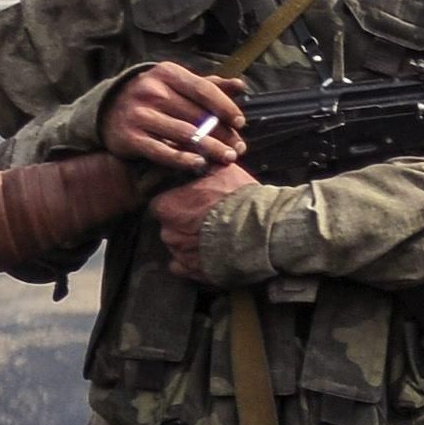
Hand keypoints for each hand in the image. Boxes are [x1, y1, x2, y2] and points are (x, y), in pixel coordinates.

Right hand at [103, 63, 247, 169]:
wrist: (108, 109)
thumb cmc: (153, 96)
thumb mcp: (177, 84)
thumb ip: (208, 86)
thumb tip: (240, 85)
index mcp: (166, 74)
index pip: (203, 89)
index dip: (225, 107)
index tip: (240, 123)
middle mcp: (151, 91)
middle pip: (197, 115)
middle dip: (222, 134)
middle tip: (239, 149)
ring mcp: (139, 115)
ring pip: (183, 134)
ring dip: (210, 148)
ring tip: (228, 158)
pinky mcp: (130, 138)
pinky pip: (162, 151)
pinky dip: (183, 159)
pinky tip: (200, 164)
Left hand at [155, 162, 256, 280]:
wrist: (264, 231)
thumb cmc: (240, 198)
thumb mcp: (221, 169)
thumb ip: (201, 163)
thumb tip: (193, 152)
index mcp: (167, 207)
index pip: (160, 204)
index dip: (175, 202)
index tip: (190, 200)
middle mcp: (169, 233)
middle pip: (168, 227)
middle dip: (182, 223)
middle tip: (205, 218)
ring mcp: (181, 256)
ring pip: (177, 247)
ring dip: (189, 242)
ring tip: (212, 236)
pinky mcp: (195, 273)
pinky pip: (182, 268)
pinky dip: (192, 262)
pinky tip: (207, 253)